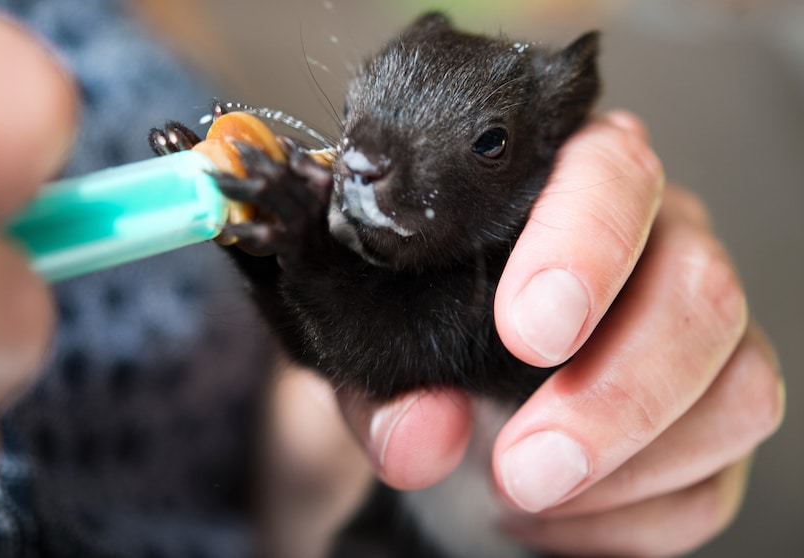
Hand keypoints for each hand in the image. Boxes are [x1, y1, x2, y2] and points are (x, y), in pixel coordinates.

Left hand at [335, 111, 784, 555]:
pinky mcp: (716, 418)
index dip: (583, 246)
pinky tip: (554, 516)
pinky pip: (715, 478)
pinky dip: (631, 517)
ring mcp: (703, 334)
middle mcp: (659, 243)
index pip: (612, 174)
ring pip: (736, 387)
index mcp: (570, 188)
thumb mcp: (376, 360)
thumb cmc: (426, 354)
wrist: (456, 422)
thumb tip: (419, 441)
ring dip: (628, 464)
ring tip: (523, 492)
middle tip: (524, 465)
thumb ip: (382, 393)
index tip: (527, 331)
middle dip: (615, 394)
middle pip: (700, 290)